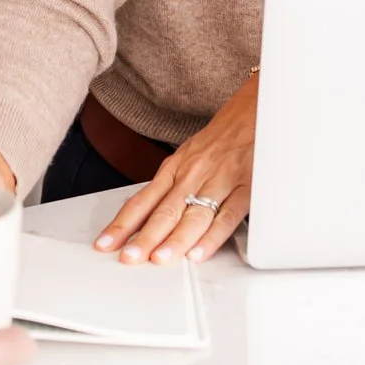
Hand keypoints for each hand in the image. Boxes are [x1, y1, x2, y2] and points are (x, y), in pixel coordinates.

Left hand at [96, 74, 254, 265]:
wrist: (259, 105)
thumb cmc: (224, 133)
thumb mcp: (191, 153)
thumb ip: (172, 184)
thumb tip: (145, 214)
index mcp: (177, 166)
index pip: (143, 200)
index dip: (123, 223)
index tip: (105, 244)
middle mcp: (194, 173)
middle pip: (165, 211)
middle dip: (145, 237)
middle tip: (129, 258)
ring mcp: (221, 179)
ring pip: (194, 215)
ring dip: (175, 240)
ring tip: (160, 259)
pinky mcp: (248, 185)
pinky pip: (229, 215)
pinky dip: (213, 235)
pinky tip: (200, 251)